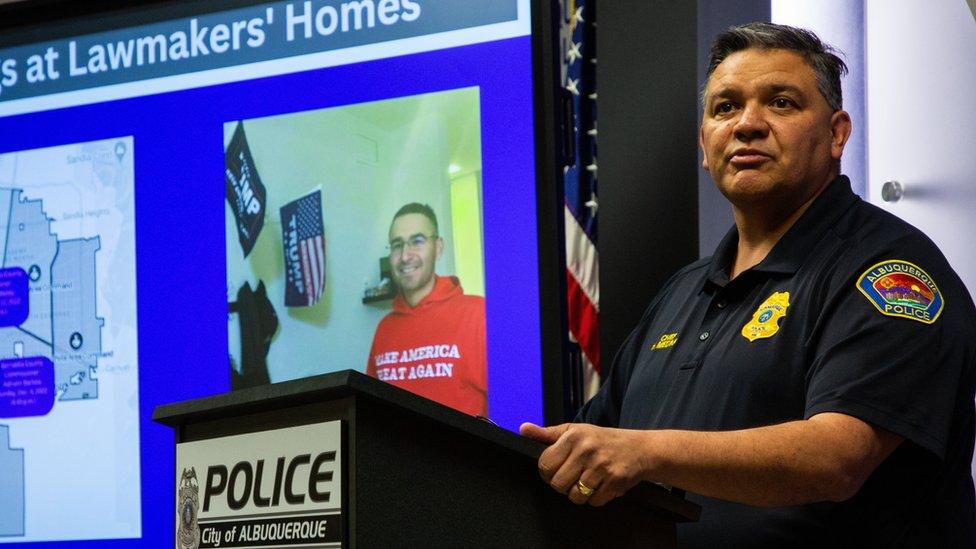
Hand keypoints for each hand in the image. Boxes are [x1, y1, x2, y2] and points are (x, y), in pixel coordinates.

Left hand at [519, 422, 648, 505]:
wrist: (640, 448)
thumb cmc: (603, 440)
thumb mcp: (574, 431)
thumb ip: (547, 434)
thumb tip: (523, 429)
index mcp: (573, 436)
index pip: (545, 465)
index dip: (548, 472)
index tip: (557, 469)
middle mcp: (586, 450)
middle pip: (557, 484)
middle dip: (564, 484)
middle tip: (574, 476)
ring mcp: (601, 466)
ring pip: (575, 496)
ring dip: (580, 493)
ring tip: (588, 479)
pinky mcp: (614, 481)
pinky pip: (594, 502)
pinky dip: (597, 497)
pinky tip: (602, 484)